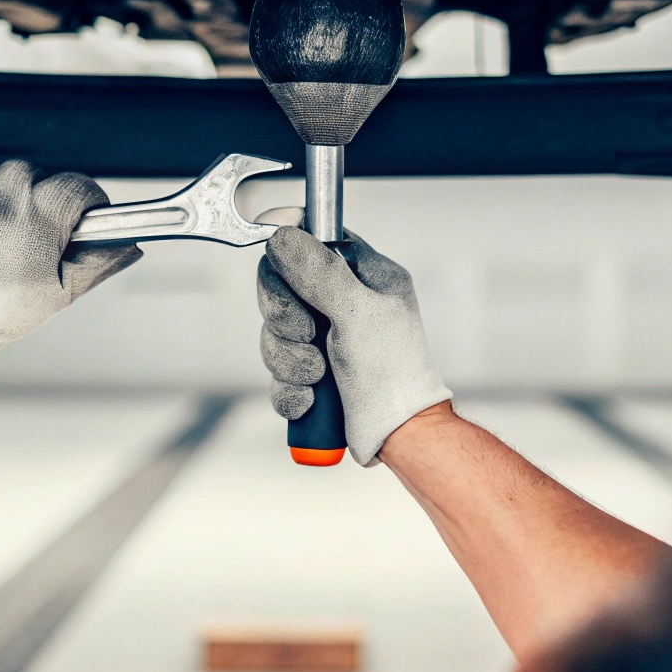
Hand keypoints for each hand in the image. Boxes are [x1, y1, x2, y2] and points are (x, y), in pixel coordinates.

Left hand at [0, 161, 140, 393]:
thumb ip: (98, 261)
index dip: (84, 209)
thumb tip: (127, 246)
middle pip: (37, 180)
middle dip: (38, 208)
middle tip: (26, 248)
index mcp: (39, 208)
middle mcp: (0, 186)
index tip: (78, 225)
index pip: (79, 187)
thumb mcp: (55, 294)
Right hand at [257, 226, 450, 464]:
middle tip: (308, 336)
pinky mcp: (311, 371)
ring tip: (317, 376)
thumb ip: (320, 272)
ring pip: (274, 332)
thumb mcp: (359, 313)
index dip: (287, 245)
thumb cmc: (395, 374)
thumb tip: (283, 235)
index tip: (273, 256)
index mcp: (363, 274)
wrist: (398, 436)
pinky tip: (310, 400)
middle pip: (281, 286)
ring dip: (288, 359)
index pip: (312, 237)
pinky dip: (288, 388)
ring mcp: (325, 337)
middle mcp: (342, 300)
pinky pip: (276, 370)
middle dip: (285, 319)